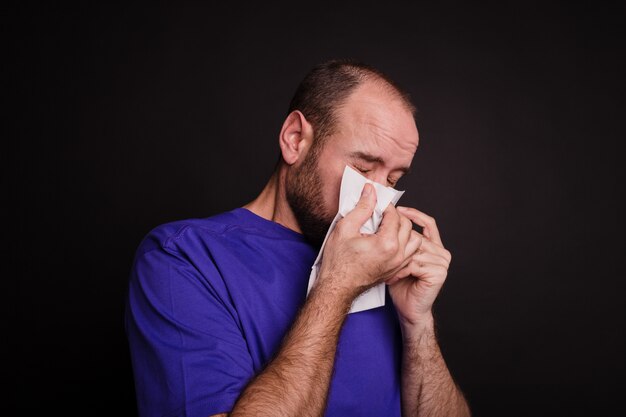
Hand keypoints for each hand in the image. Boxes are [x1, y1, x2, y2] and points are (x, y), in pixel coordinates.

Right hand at [316, 184, 414, 299]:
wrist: (337, 287)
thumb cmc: (338, 262)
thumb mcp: (345, 228)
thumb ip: (361, 208)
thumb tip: (370, 191)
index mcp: (386, 243)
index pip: (394, 215)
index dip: (385, 205)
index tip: (375, 201)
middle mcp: (397, 254)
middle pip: (407, 225)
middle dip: (395, 215)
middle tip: (380, 212)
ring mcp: (398, 264)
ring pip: (414, 239)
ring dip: (403, 229)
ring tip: (387, 226)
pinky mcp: (396, 270)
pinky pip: (409, 252)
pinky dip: (404, 243)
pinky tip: (389, 240)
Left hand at [387, 207, 451, 329]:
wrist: (409, 309)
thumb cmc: (401, 285)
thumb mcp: (398, 258)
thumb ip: (399, 241)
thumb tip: (385, 221)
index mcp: (434, 246)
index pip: (428, 223)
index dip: (413, 215)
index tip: (397, 210)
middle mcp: (441, 252)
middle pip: (416, 236)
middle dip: (397, 242)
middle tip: (381, 251)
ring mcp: (442, 262)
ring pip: (414, 250)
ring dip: (397, 261)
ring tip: (387, 271)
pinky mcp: (439, 272)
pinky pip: (414, 263)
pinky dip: (401, 270)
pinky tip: (393, 278)